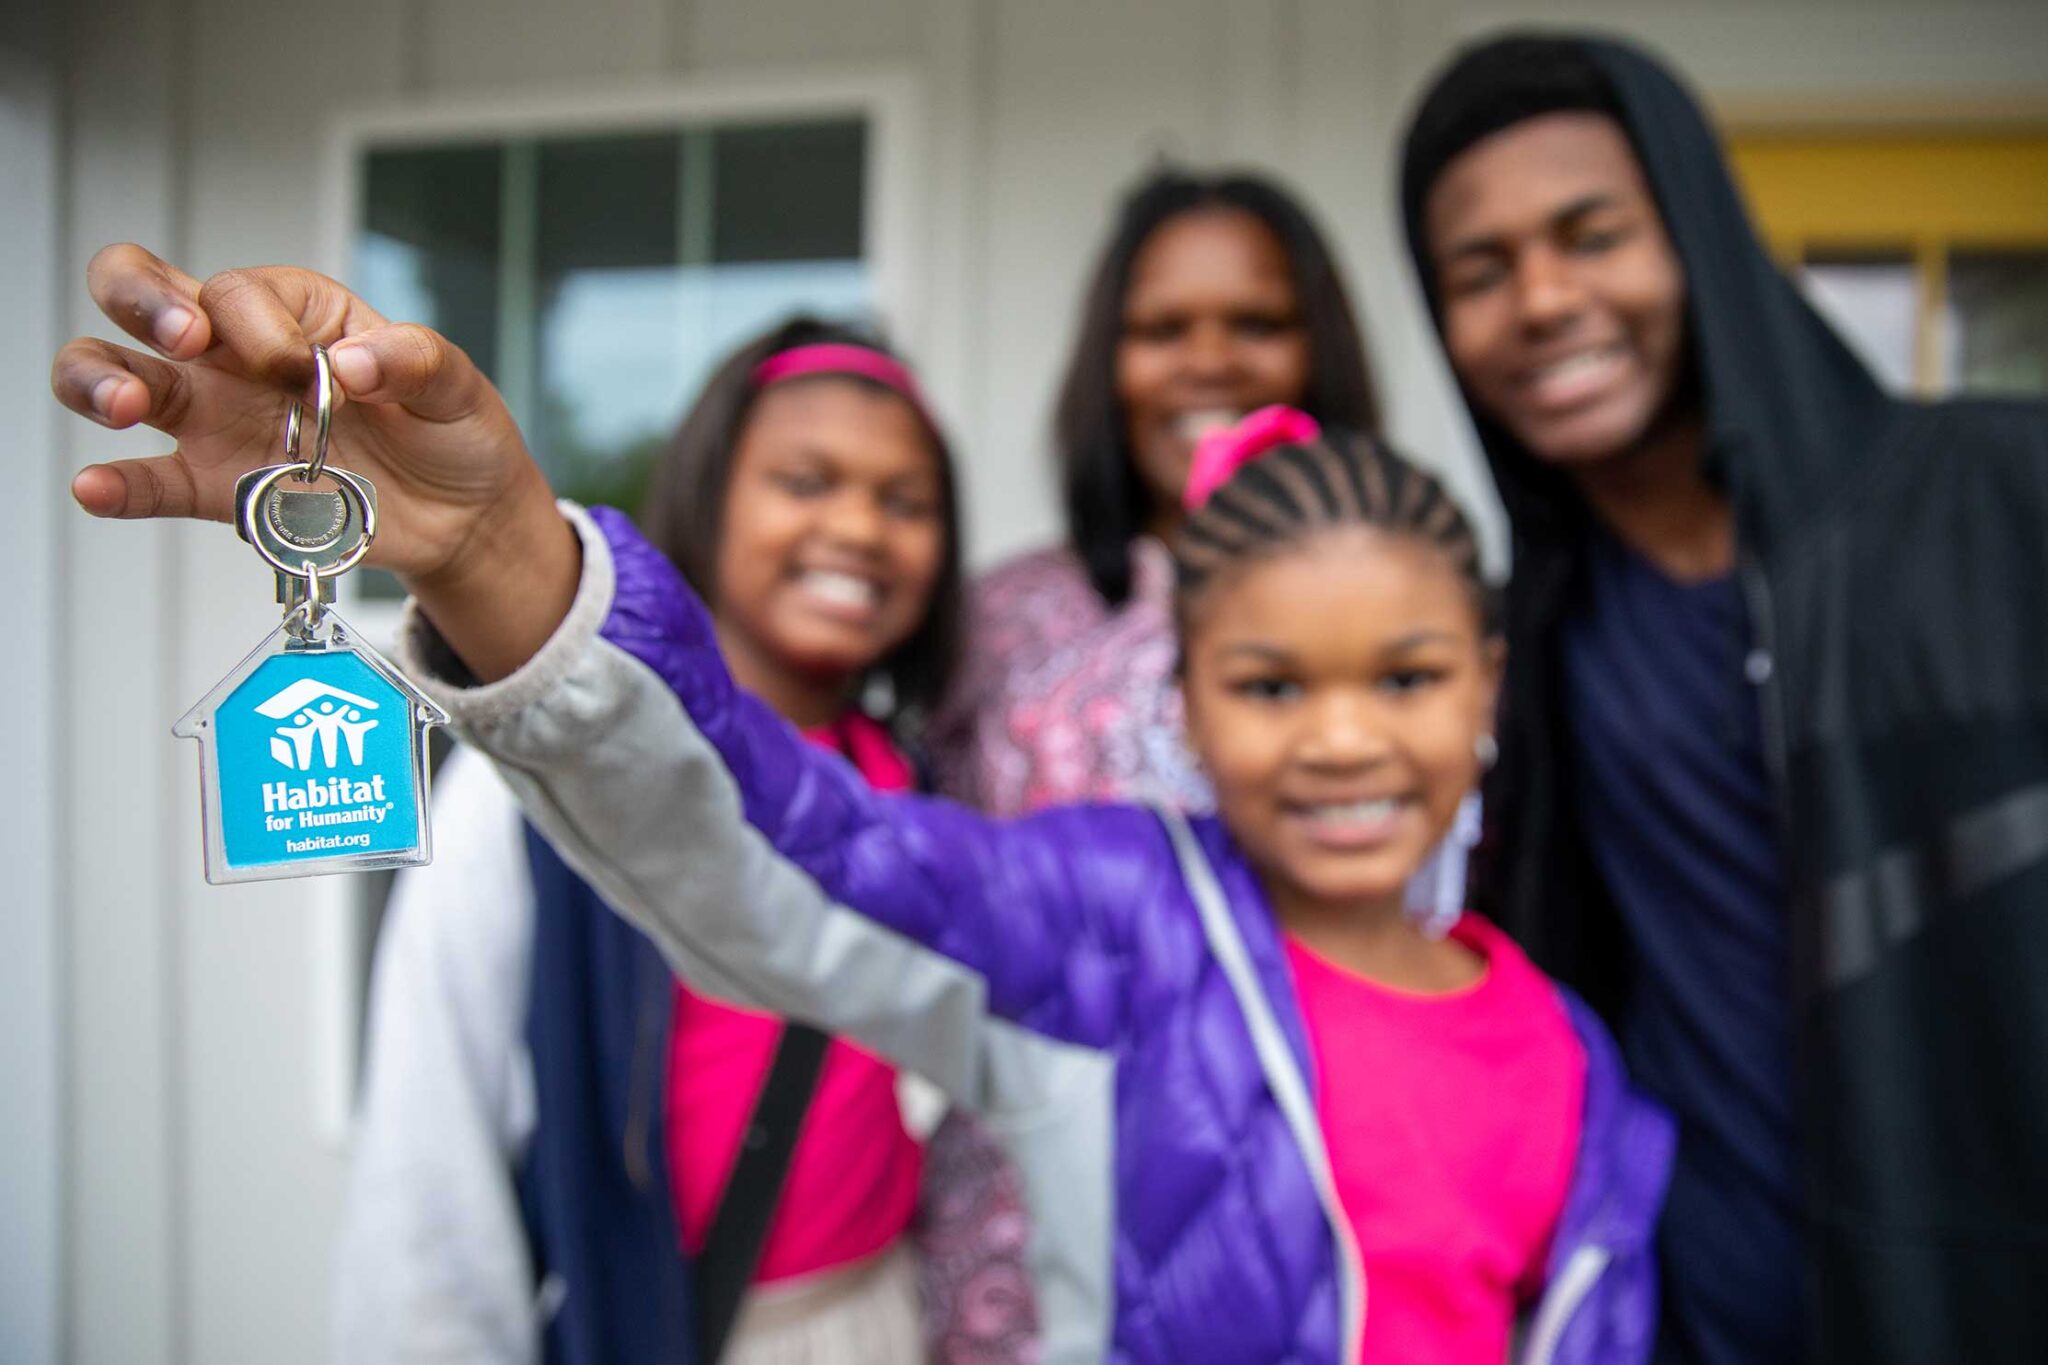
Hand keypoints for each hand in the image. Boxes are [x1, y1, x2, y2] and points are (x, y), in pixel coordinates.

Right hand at [54, 245, 579, 678]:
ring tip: (126, 405)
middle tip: (184, 338)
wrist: (465, 517)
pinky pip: (151, 483)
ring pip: (122, 376)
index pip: (237, 289)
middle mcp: (239, 355)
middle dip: (141, 300)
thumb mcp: (457, 384)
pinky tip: (96, 487)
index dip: (257, 321)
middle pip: (143, 296)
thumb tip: (354, 364)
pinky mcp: (220, 488)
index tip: (304, 366)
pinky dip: (117, 485)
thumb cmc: (453, 431)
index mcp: (296, 312)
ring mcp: (219, 420)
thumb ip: (415, 360)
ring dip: (102, 381)